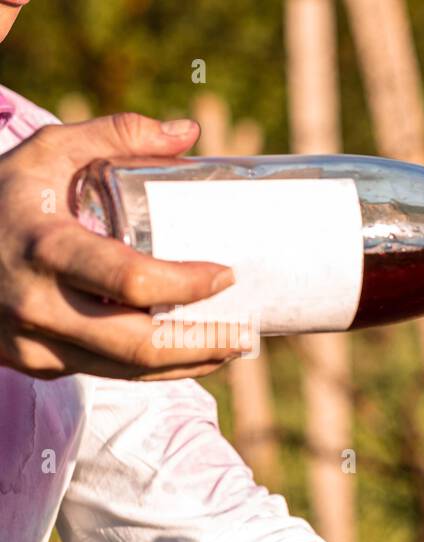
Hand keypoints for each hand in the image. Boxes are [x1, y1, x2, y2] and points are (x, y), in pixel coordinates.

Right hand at [0, 112, 235, 379]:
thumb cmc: (1, 196)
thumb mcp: (48, 154)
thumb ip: (115, 136)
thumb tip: (189, 132)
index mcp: (44, 247)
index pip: (131, 282)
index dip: (187, 286)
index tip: (227, 276)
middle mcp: (37, 304)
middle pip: (137, 344)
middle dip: (202, 344)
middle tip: (247, 332)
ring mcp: (34, 342)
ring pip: (127, 370)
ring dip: (188, 364)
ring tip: (232, 346)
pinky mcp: (37, 363)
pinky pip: (107, 373)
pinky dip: (154, 369)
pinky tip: (189, 355)